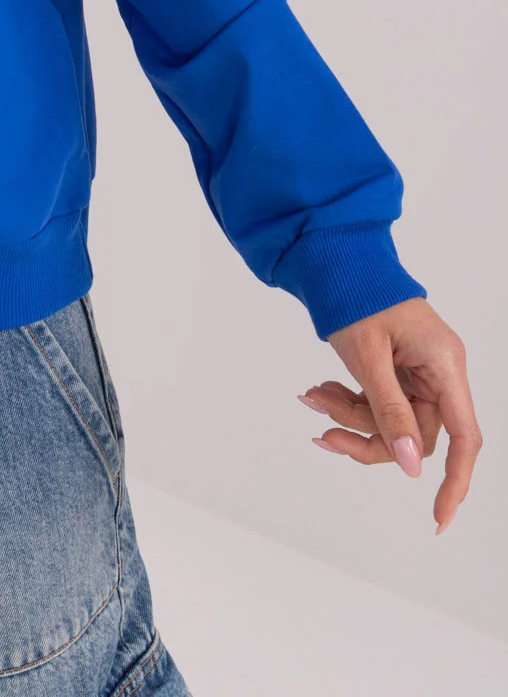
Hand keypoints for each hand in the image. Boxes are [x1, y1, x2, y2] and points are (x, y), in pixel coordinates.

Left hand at [297, 296, 481, 534]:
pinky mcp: (398, 370)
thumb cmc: (356, 293)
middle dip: (367, 435)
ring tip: (312, 396)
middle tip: (321, 429)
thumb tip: (411, 466)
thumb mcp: (368, 357)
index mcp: (444, 366)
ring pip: (392, 422)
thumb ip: (390, 412)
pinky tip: (319, 390)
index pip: (464, 439)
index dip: (456, 483)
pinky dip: (350, 401)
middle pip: (414, 435)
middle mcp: (439, 372)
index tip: (438, 520)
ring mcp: (419, 372)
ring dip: (351, 417)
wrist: (336, 256)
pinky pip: (380, 403)